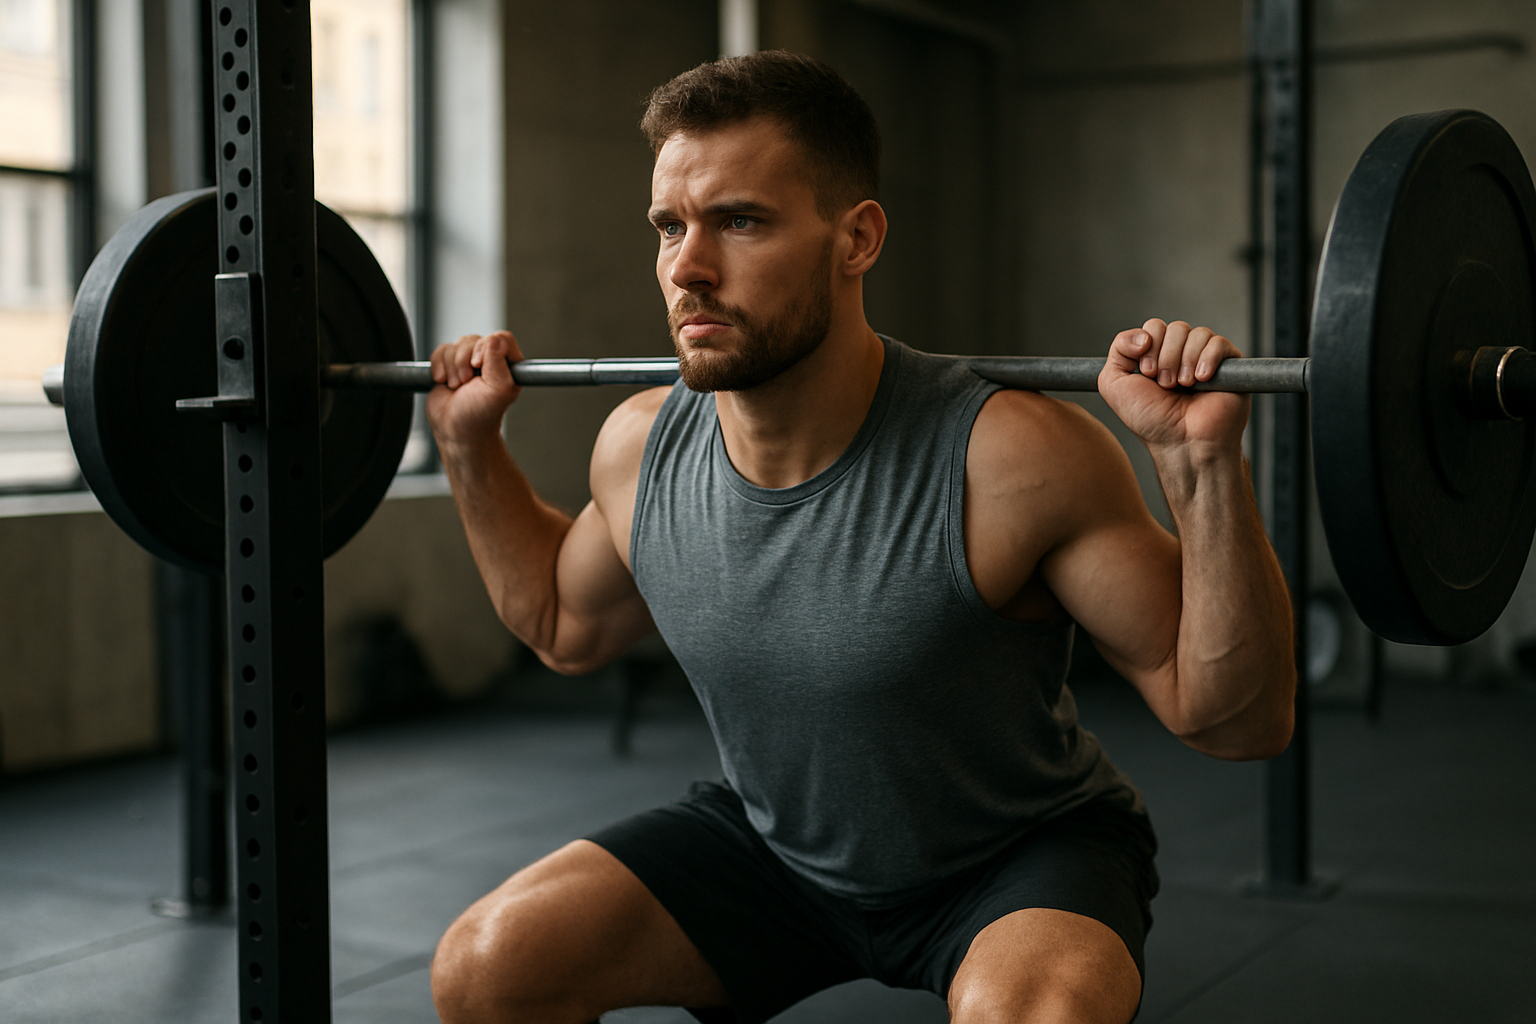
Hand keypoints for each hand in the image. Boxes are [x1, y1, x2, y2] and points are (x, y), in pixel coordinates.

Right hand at [425, 330, 522, 448]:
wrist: (455, 430)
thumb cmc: (479, 417)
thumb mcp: (498, 390)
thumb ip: (499, 362)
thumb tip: (494, 339)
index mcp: (509, 365)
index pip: (501, 338)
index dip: (485, 349)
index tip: (479, 367)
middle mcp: (490, 361)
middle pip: (474, 340)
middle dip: (464, 363)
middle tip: (466, 383)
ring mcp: (469, 361)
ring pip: (456, 345)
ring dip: (451, 368)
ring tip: (457, 386)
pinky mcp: (450, 364)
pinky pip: (441, 350)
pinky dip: (438, 366)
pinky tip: (443, 381)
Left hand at [1097, 318, 1248, 455]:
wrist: (1181, 442)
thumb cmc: (1150, 420)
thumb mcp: (1115, 385)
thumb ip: (1117, 351)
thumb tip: (1143, 334)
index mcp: (1157, 355)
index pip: (1155, 327)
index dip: (1149, 345)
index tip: (1147, 374)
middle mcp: (1182, 354)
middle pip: (1175, 328)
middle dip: (1166, 356)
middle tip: (1166, 385)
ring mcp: (1206, 358)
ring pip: (1197, 334)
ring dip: (1185, 361)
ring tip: (1183, 386)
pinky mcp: (1230, 365)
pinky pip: (1219, 343)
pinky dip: (1207, 359)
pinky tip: (1201, 380)